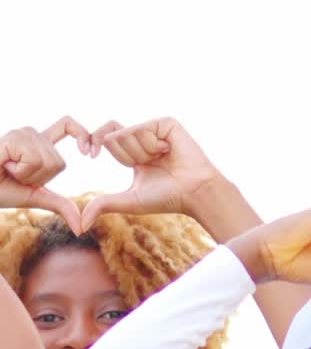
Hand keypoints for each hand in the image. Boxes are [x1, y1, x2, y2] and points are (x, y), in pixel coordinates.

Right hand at [0, 118, 88, 230]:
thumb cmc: (1, 190)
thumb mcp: (35, 198)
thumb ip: (60, 206)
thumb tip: (81, 228)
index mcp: (40, 144)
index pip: (67, 126)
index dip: (83, 135)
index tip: (90, 153)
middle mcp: (31, 134)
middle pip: (59, 162)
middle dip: (39, 179)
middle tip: (16, 175)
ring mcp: (21, 133)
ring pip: (47, 161)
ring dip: (27, 175)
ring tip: (8, 170)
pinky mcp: (12, 138)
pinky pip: (33, 160)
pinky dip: (20, 171)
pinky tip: (4, 165)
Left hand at [79, 118, 222, 230]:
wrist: (193, 192)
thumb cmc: (166, 198)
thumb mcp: (129, 201)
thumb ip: (103, 205)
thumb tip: (80, 225)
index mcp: (133, 153)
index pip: (105, 137)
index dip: (93, 141)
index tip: (88, 154)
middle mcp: (143, 137)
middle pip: (111, 136)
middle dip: (125, 156)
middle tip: (148, 166)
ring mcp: (155, 128)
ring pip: (126, 133)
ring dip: (141, 153)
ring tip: (162, 159)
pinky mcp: (166, 123)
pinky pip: (142, 128)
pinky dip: (151, 145)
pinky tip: (168, 151)